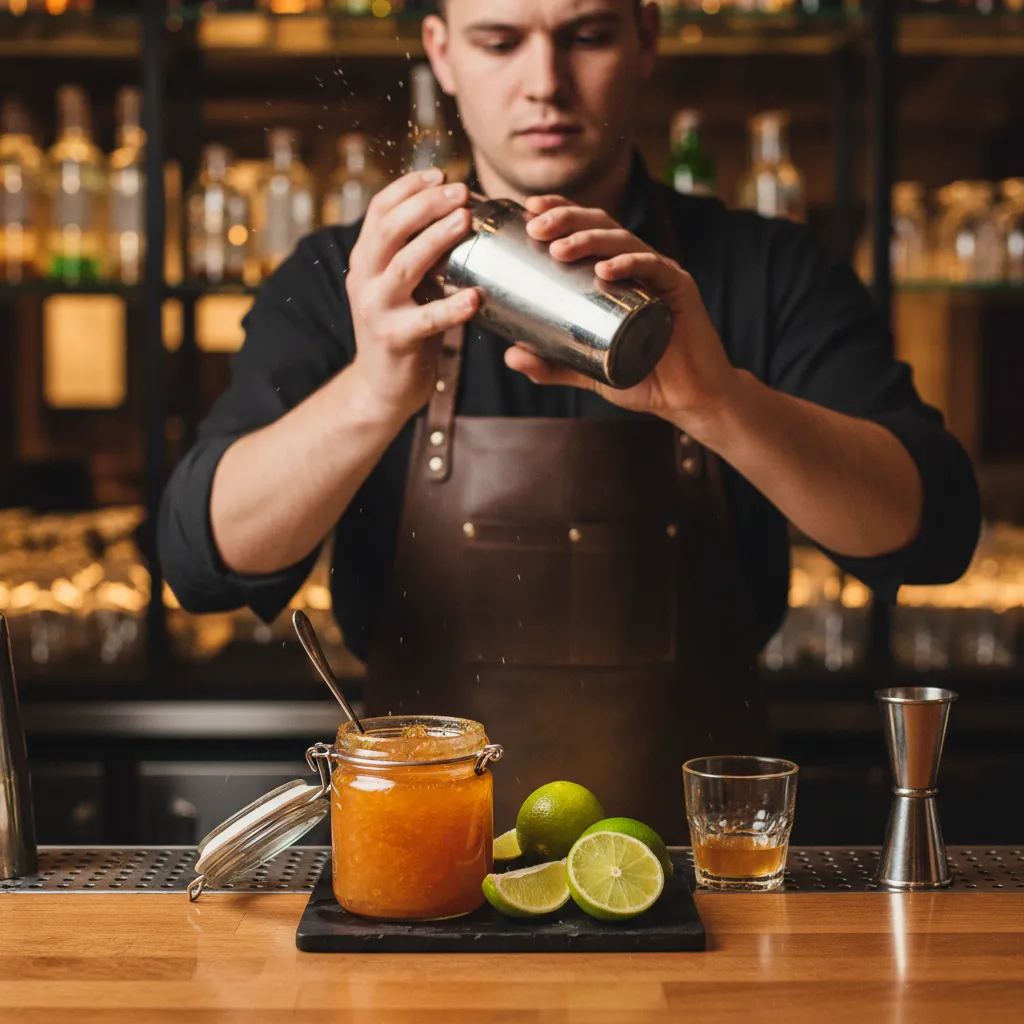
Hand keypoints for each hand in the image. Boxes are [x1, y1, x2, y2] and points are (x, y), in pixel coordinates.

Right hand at [346, 168, 479, 423]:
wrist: (381, 388)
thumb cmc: (404, 331)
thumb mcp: (405, 288)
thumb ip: (419, 257)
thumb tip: (459, 217)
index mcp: (366, 261)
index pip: (379, 210)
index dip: (408, 187)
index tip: (440, 174)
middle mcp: (365, 279)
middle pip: (390, 228)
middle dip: (426, 204)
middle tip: (462, 191)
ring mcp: (377, 309)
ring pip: (404, 265)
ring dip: (436, 238)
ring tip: (465, 220)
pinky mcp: (394, 339)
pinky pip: (426, 320)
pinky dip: (451, 307)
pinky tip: (474, 297)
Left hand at [506, 196, 740, 435]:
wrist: (687, 399)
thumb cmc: (641, 377)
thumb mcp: (587, 370)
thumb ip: (551, 364)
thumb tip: (509, 356)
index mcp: (616, 272)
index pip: (587, 229)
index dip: (560, 211)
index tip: (528, 209)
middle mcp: (638, 265)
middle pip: (600, 225)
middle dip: (566, 219)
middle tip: (535, 228)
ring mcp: (660, 274)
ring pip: (623, 241)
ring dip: (589, 239)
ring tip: (560, 247)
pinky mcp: (680, 290)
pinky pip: (654, 268)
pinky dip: (629, 264)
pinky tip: (605, 269)